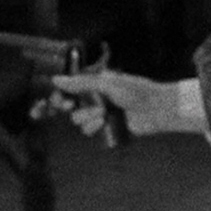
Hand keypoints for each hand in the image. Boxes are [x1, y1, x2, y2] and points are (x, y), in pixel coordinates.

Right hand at [43, 70, 187, 136]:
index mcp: (93, 85)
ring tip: (102, 113)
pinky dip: (93, 126)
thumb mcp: (106, 83)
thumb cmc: (134, 90)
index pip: (68, 91)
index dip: (58, 97)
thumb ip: (80, 83)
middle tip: (69, 106)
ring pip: (78, 121)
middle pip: (68, 107)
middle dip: (68, 108)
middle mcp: (93, 99)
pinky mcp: (105, 129)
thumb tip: (55, 79)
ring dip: (86, 117)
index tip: (58, 101)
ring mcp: (98, 115)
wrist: (155, 109)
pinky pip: (89, 131)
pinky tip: (103, 122)